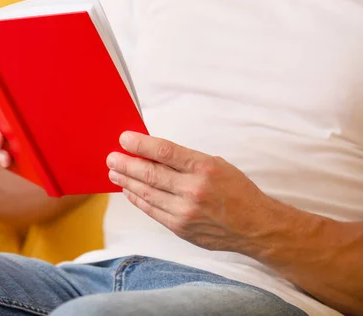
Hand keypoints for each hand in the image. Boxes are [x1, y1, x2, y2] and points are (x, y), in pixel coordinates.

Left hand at [106, 132, 281, 253]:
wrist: (255, 226)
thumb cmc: (237, 191)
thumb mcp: (215, 164)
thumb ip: (185, 160)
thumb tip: (152, 153)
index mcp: (203, 168)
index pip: (163, 151)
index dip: (140, 144)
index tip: (124, 139)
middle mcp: (193, 189)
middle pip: (149, 173)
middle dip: (126, 164)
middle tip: (112, 157)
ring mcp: (185, 211)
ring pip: (146, 193)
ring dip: (126, 182)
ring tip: (114, 173)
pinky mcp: (180, 228)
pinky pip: (151, 210)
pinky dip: (137, 199)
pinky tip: (129, 190)